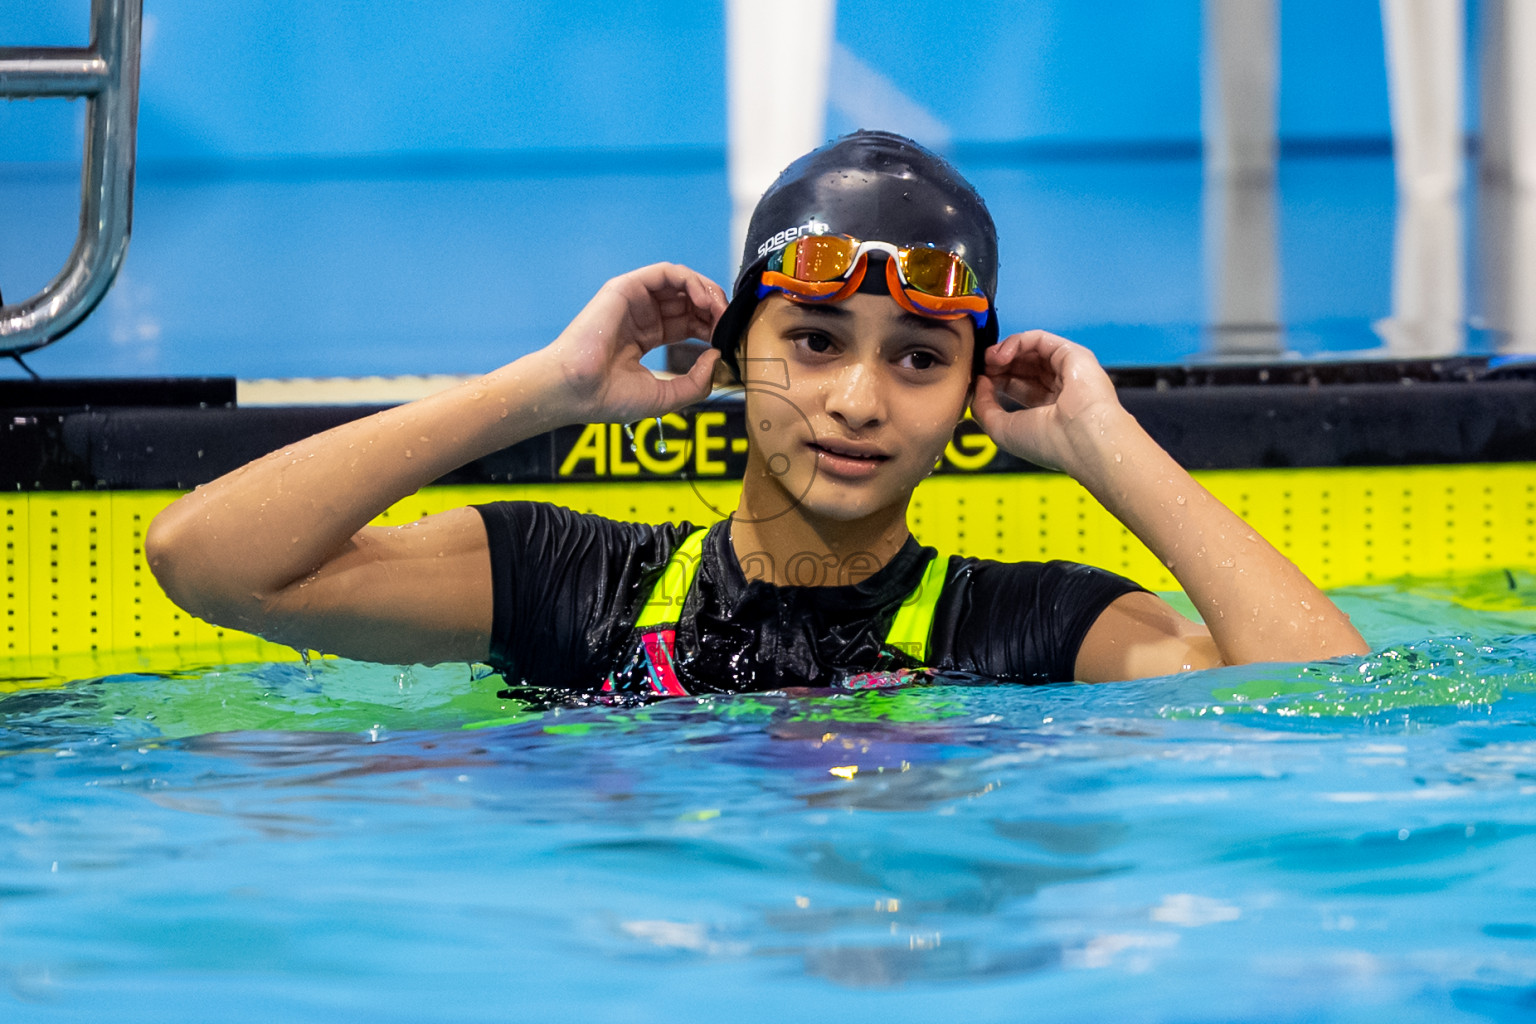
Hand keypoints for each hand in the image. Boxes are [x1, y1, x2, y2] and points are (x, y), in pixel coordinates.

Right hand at [546, 263, 726, 422]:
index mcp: (647, 338)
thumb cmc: (610, 398)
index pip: (689, 323)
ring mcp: (634, 301)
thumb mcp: (666, 396)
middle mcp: (642, 316)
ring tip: (720, 311)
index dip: (713, 327)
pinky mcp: (626, 288)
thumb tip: (717, 355)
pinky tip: (704, 301)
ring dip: (707, 292)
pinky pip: (666, 272)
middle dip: (715, 309)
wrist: (578, 391)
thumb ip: (697, 382)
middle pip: (689, 301)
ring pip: (681, 282)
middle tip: (730, 323)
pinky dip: (690, 281)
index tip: (730, 340)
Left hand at [970, 330, 1124, 472]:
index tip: (978, 381)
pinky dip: (1016, 342)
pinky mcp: (1072, 354)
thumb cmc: (1049, 442)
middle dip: (997, 365)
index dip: (995, 380)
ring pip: (1030, 351)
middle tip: (981, 368)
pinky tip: (1002, 355)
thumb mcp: (1002, 430)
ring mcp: (1067, 371)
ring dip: (1004, 352)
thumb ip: (983, 407)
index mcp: (1047, 411)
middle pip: (1023, 366)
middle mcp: (1059, 390)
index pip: (1018, 386)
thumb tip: (980, 383)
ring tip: (989, 360)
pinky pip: (1039, 339)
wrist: (1083, 438)